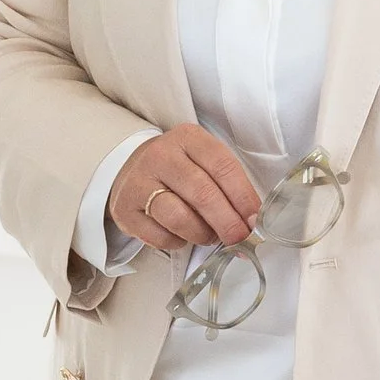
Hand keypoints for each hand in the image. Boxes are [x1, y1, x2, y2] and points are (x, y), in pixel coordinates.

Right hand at [108, 124, 261, 254]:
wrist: (132, 170)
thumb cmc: (179, 169)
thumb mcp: (203, 161)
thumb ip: (227, 184)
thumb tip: (252, 220)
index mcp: (187, 138)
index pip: (222, 166)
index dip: (243, 197)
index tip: (255, 219)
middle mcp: (160, 156)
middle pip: (203, 194)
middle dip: (228, 222)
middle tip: (239, 238)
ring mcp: (139, 182)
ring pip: (179, 218)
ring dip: (203, 234)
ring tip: (210, 235)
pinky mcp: (125, 210)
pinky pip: (160, 236)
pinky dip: (178, 241)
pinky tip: (182, 235)